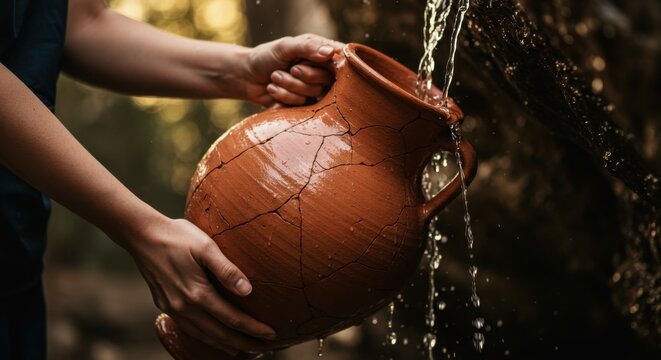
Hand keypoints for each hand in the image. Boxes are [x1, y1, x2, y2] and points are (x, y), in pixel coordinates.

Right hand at [126, 216, 274, 355]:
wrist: (142, 235)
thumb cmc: (178, 236)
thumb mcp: (206, 247)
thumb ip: (227, 270)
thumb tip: (248, 291)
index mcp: (198, 294)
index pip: (233, 320)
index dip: (254, 329)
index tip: (271, 334)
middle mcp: (185, 307)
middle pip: (220, 335)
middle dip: (244, 344)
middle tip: (265, 349)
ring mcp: (173, 308)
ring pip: (204, 336)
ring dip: (226, 345)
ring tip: (244, 349)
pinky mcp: (165, 305)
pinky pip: (190, 330)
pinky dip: (207, 338)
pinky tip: (214, 337)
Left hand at [244, 34, 344, 105]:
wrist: (246, 77)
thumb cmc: (266, 57)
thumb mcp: (285, 47)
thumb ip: (308, 48)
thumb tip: (331, 52)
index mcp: (320, 53)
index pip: (339, 60)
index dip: (332, 65)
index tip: (310, 64)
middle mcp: (320, 72)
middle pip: (326, 80)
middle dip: (302, 76)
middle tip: (290, 69)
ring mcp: (312, 90)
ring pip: (312, 93)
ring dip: (288, 85)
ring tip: (274, 78)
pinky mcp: (303, 105)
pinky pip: (300, 105)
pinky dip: (283, 97)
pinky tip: (273, 90)